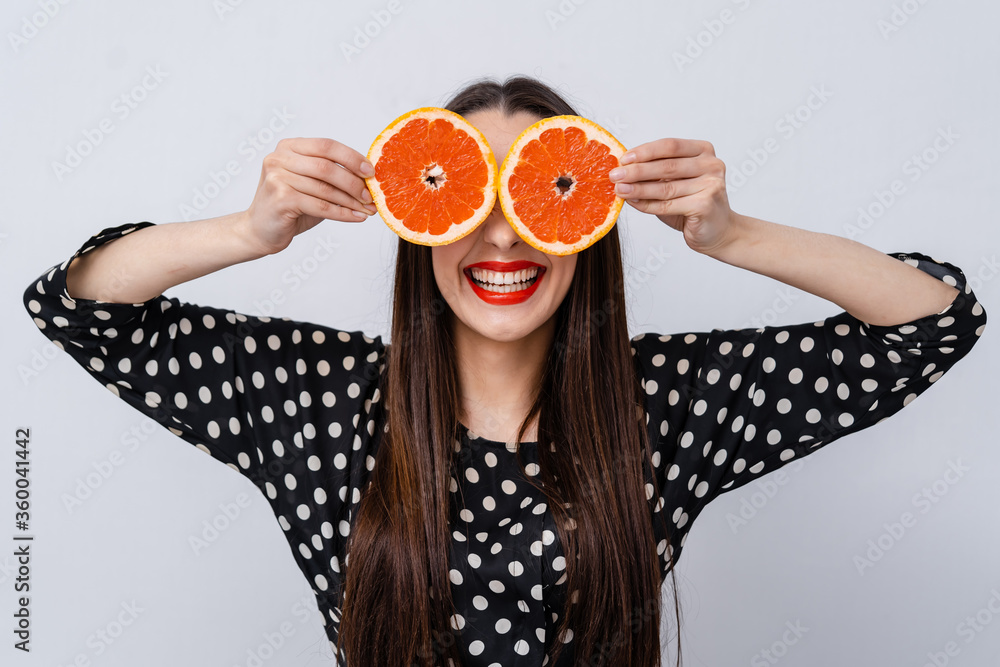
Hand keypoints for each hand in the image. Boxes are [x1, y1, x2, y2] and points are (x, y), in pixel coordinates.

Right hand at [242, 137, 377, 255]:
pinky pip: (320, 206)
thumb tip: (367, 177)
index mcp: (289, 147)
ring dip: (351, 201)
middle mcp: (279, 158)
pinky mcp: (280, 198)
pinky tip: (355, 217)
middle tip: (370, 196)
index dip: (351, 157)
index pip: (326, 145)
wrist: (260, 230)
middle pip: (327, 167)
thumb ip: (331, 176)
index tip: (370, 171)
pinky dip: (342, 213)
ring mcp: (277, 178)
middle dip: (353, 183)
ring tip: (367, 210)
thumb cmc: (290, 205)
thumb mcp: (311, 184)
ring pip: (325, 188)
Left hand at [608, 138, 737, 255]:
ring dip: (638, 189)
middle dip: (637, 171)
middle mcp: (711, 164)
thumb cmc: (693, 204)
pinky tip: (632, 203)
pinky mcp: (705, 205)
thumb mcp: (675, 182)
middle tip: (614, 175)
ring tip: (619, 190)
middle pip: (667, 165)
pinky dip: (647, 205)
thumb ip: (656, 173)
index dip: (644, 151)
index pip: (670, 146)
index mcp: (703, 151)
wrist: (717, 232)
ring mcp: (711, 185)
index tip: (623, 158)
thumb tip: (623, 169)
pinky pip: (668, 205)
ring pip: (665, 187)